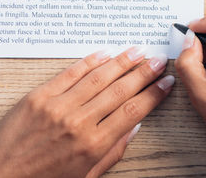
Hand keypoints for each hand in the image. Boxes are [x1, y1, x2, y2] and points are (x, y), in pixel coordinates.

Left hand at [0, 47, 174, 177]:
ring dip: (121, 62)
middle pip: (120, 90)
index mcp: (93, 145)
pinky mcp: (39, 96)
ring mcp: (58, 107)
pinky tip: (103, 54)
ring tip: (137, 51)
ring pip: (98, 78)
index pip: (133, 111)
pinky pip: (69, 74)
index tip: (166, 83)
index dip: (153, 94)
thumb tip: (133, 128)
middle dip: (143, 73)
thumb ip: (111, 154)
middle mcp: (79, 123)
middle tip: (158, 60)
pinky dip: (88, 62)